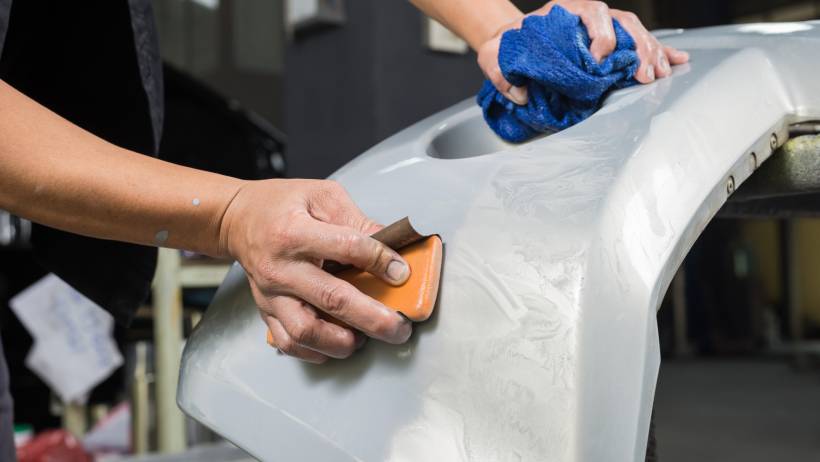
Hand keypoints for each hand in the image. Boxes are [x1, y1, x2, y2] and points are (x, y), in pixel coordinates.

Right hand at [219, 179, 412, 362]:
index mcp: (295, 231)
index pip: (347, 248)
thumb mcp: (322, 196)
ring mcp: (272, 294)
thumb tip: (390, 246)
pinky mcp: (266, 311)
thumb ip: (356, 220)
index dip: (380, 261)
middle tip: (399, 327)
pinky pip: (289, 343)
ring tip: (365, 338)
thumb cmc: (282, 205)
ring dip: (342, 341)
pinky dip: (316, 351)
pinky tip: (338, 343)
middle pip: (332, 299)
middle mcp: (281, 267)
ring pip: (306, 331)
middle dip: (373, 318)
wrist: (238, 219)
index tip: (402, 273)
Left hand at [476, 1, 689, 104]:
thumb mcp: (495, 55)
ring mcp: (602, 26)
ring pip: (636, 32)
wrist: (512, 41)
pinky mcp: (611, 40)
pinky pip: (638, 42)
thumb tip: (519, 94)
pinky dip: (659, 51)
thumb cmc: (508, 46)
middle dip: (638, 47)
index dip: (602, 36)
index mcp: (565, 10)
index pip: (593, 13)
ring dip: (652, 52)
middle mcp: (588, 15)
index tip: (600, 61)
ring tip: (661, 74)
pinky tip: (677, 60)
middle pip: (623, 22)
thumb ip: (500, 74)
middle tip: (645, 74)